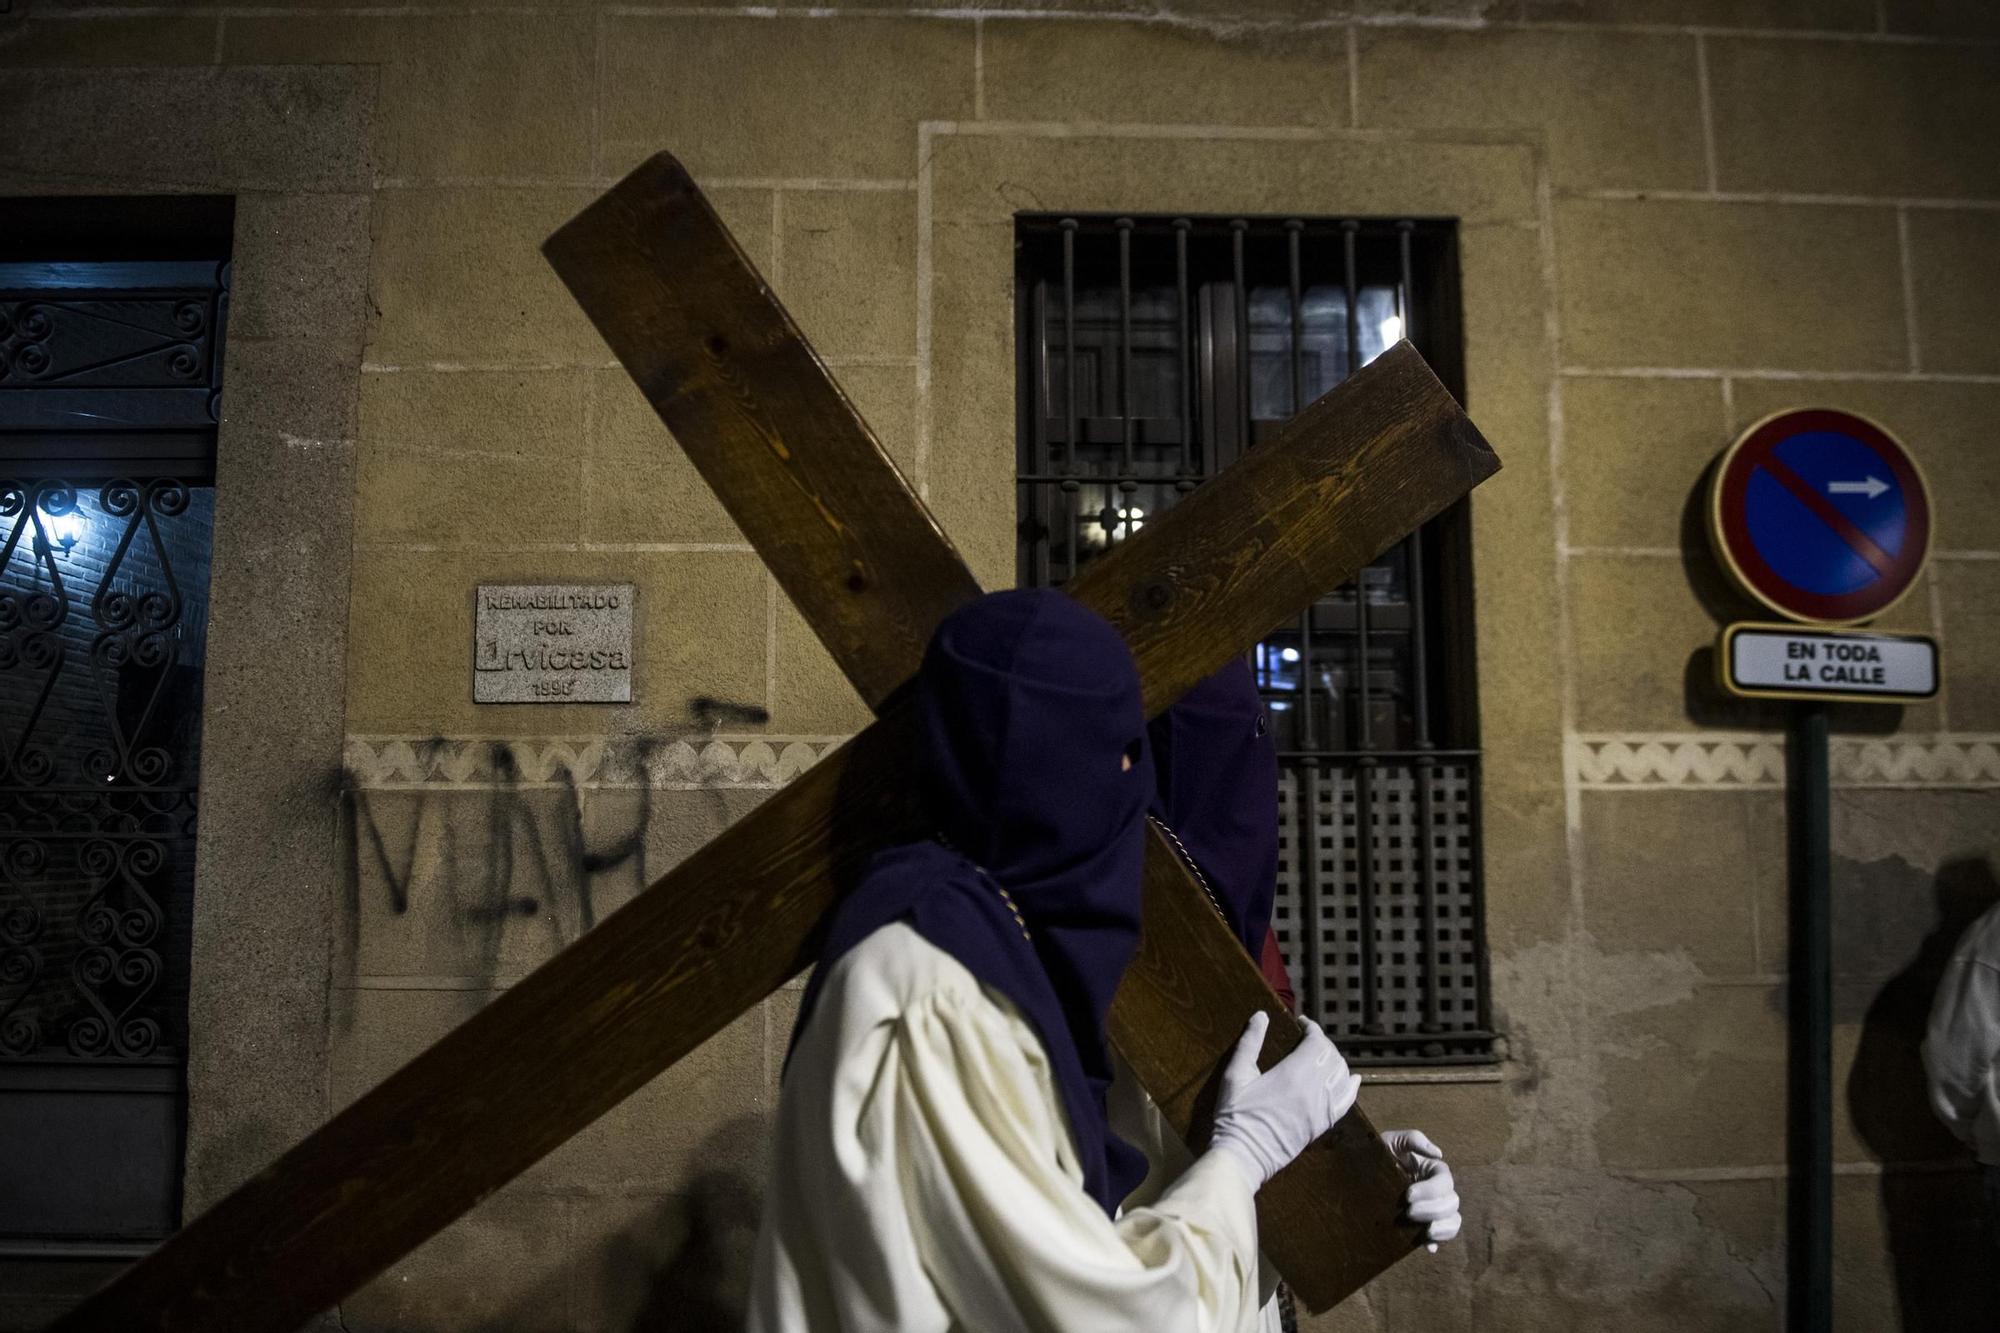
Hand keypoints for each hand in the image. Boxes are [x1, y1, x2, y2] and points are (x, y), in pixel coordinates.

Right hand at [1208, 1011, 1360, 1191]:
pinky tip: (1352, 1078)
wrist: (1244, 1155)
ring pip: (1342, 1075)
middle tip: (1307, 1040)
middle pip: (1331, 1055)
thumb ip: (1250, 1042)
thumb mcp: (1236, 1074)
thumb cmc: (1236, 1114)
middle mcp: (1314, 1089)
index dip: (1312, 1027)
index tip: (1301, 1023)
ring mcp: (1322, 1108)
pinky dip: (1351, 1086)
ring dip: (1335, 1060)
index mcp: (1293, 1073)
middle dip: (1322, 1043)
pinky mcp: (1323, 1124)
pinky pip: (1347, 1101)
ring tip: (1321, 1057)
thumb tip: (1261, 1016)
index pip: (1316, 1041)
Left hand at [1383, 1129, 1459, 1250]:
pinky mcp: (1424, 1225)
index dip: (1431, 1190)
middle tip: (1408, 1212)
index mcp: (1433, 1171)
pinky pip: (1441, 1237)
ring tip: (1425, 1232)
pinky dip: (1437, 1242)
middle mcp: (1438, 1191)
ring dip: (1442, 1228)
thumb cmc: (1380, 1154)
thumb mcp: (1392, 1141)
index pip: (1445, 1181)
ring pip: (1453, 1221)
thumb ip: (1413, 1139)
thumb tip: (1438, 1154)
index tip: (1408, 1195)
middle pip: (1452, 1203)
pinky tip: (1427, 1246)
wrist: (1362, 1173)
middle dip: (1432, 1210)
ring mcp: (1433, 1209)